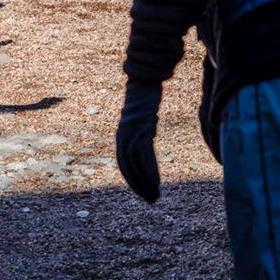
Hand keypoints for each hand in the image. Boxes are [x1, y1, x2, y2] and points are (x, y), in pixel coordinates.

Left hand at [117, 82, 162, 202]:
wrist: (144, 80)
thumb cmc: (144, 100)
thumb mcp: (140, 118)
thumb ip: (140, 132)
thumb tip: (145, 143)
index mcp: (121, 135)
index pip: (124, 164)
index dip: (133, 180)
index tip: (144, 193)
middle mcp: (123, 135)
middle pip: (128, 167)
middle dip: (138, 186)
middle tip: (151, 200)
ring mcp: (131, 132)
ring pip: (135, 164)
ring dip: (145, 182)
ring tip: (155, 195)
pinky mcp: (142, 127)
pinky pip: (144, 154)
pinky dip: (149, 170)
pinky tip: (157, 182)